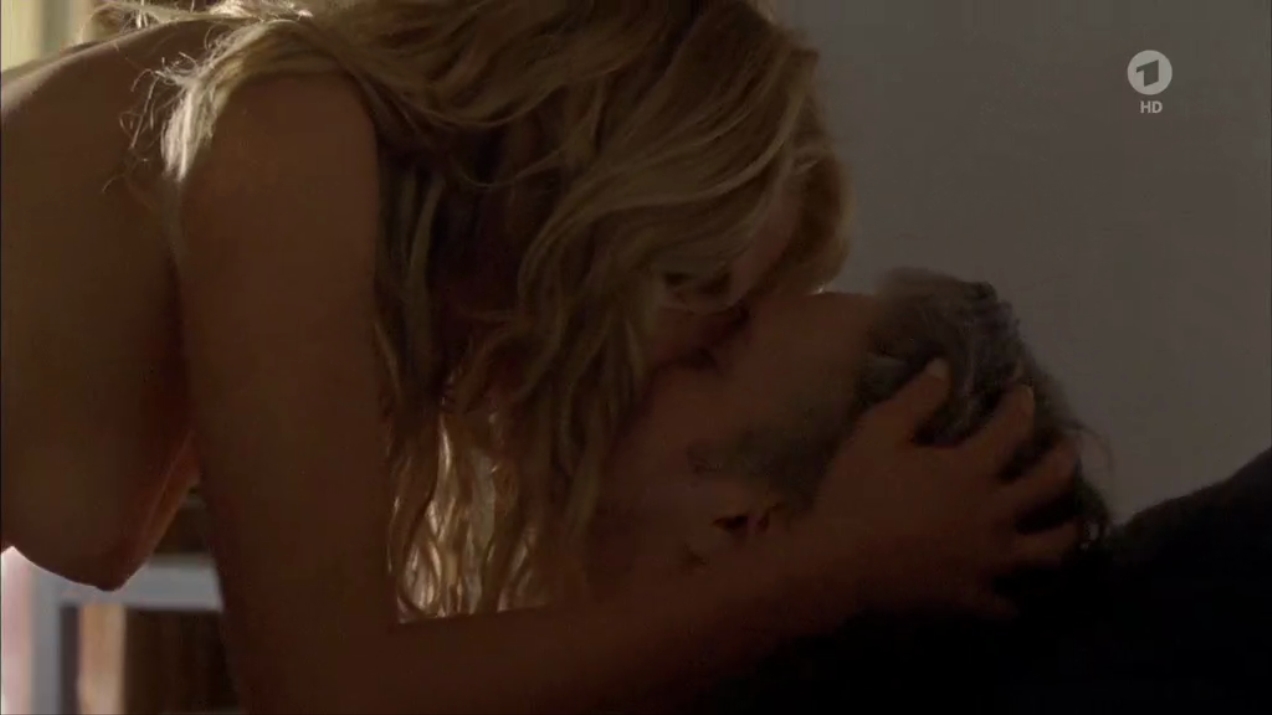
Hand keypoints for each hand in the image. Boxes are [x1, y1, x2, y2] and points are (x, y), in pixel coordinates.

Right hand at [798, 360, 1080, 620]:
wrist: (838, 565)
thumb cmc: (856, 494)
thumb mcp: (877, 433)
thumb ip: (915, 399)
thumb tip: (945, 367)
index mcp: (971, 470)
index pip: (1012, 429)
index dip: (1022, 406)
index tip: (1024, 393)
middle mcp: (994, 513)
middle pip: (1049, 485)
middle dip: (1064, 460)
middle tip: (1067, 448)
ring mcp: (989, 559)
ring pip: (1048, 548)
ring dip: (1066, 531)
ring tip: (1072, 522)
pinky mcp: (972, 595)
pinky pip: (1006, 602)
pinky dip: (1015, 597)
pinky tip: (1017, 593)